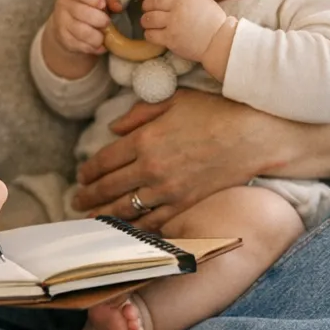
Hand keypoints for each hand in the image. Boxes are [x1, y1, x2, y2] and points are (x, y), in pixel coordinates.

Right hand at [42, 0, 121, 77]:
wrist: (67, 23)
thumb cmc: (87, 5)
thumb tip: (118, 6)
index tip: (103, 4)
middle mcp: (63, 4)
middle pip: (81, 12)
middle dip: (98, 19)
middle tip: (107, 22)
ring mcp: (61, 22)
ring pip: (81, 31)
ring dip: (97, 36)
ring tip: (104, 36)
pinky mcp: (63, 39)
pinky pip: (79, 45)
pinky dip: (93, 47)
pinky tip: (99, 46)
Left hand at [72, 89, 292, 230]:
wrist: (253, 136)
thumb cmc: (215, 111)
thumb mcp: (174, 99)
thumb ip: (140, 113)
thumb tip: (114, 128)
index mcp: (145, 139)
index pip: (105, 160)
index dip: (88, 171)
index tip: (80, 176)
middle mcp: (151, 168)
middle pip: (109, 187)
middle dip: (89, 196)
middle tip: (76, 201)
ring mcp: (168, 190)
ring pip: (127, 209)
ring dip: (105, 215)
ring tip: (92, 219)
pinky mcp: (185, 204)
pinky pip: (153, 222)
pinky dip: (135, 228)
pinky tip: (125, 230)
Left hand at [140, 0, 226, 63]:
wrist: (219, 41)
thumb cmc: (214, 21)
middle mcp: (178, 7)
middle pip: (152, 3)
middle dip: (147, 6)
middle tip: (148, 10)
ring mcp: (173, 23)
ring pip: (148, 18)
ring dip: (146, 20)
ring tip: (148, 23)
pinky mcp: (170, 39)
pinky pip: (151, 34)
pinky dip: (149, 34)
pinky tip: (153, 34)